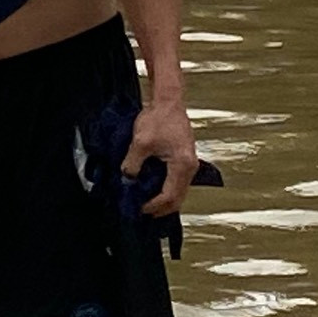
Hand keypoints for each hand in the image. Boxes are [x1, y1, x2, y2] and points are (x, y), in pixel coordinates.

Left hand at [126, 96, 198, 217]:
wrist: (168, 103)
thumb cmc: (158, 119)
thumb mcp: (140, 143)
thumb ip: (132, 164)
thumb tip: (127, 180)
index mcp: (182, 165)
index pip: (169, 195)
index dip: (153, 205)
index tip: (139, 208)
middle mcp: (190, 167)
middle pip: (178, 198)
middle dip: (161, 209)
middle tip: (142, 213)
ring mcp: (189, 164)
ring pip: (179, 192)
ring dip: (164, 201)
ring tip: (146, 205)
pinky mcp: (183, 160)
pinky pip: (177, 183)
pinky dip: (166, 190)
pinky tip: (153, 191)